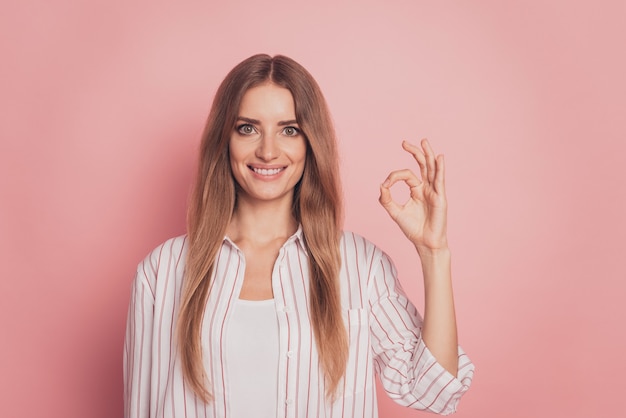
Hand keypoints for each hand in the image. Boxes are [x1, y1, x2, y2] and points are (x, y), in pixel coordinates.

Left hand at [379, 139, 447, 253]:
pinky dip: (440, 168)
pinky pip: (440, 180)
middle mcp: (426, 188)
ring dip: (428, 154)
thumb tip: (381, 185)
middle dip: (414, 152)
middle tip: (404, 143)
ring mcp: (434, 191)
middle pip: (422, 165)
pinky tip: (439, 158)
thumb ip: (386, 200)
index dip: (394, 176)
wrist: (424, 243)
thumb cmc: (412, 229)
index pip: (406, 175)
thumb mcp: (395, 213)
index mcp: (416, 190)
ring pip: (432, 169)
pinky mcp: (440, 197)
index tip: (386, 184)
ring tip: (424, 141)